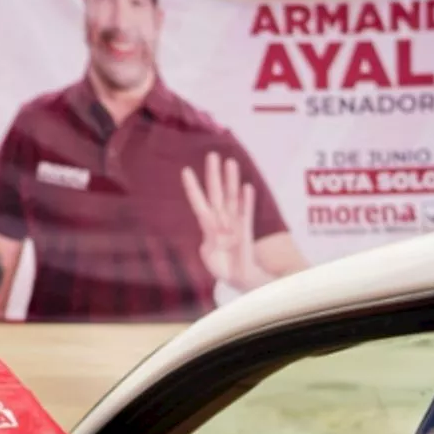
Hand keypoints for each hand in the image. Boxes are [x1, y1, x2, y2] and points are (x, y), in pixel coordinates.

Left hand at [181, 152, 269, 291]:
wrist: (238, 278)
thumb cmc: (221, 266)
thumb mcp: (208, 255)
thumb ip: (208, 243)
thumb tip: (213, 233)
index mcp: (207, 225)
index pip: (198, 201)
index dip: (192, 187)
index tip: (185, 170)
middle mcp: (220, 219)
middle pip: (216, 193)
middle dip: (214, 174)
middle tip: (212, 155)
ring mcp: (234, 222)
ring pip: (232, 197)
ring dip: (231, 180)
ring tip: (230, 162)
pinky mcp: (247, 229)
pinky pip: (247, 212)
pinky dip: (247, 200)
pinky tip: (247, 186)